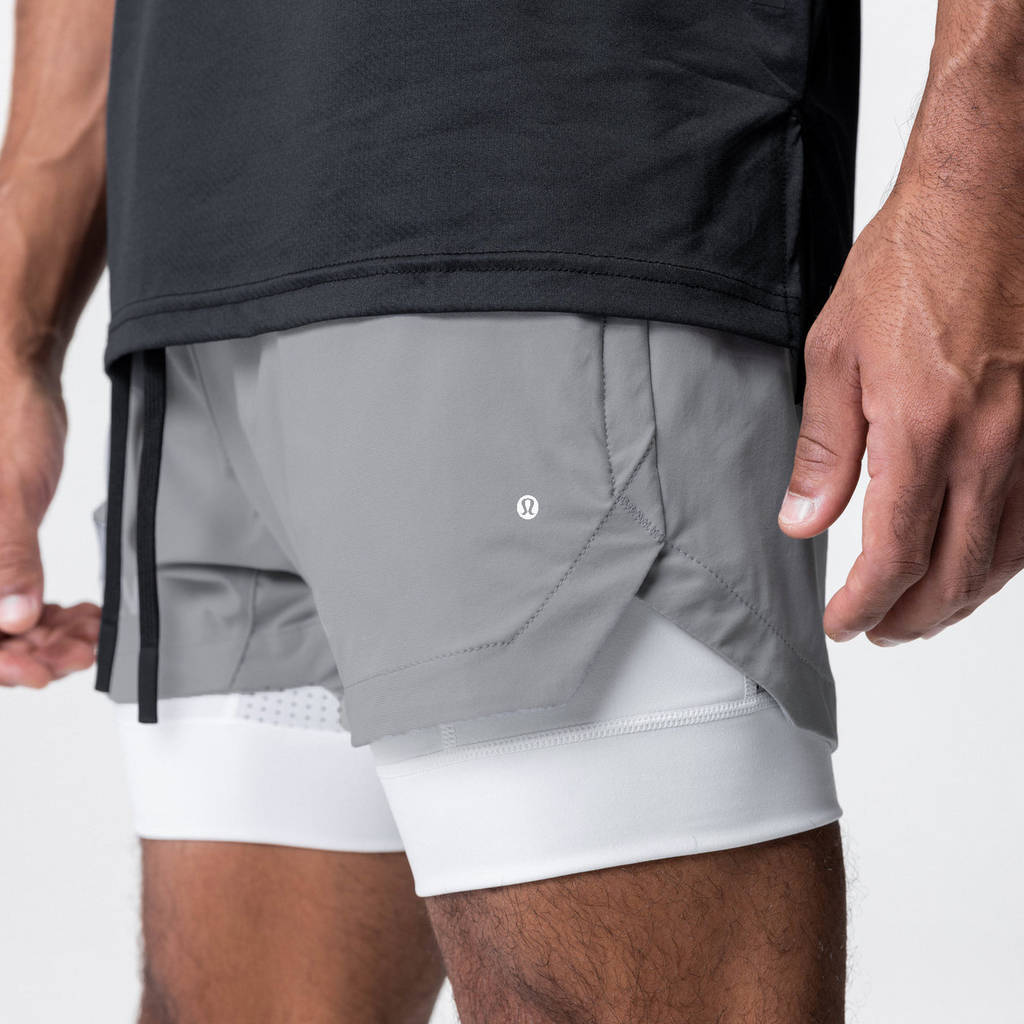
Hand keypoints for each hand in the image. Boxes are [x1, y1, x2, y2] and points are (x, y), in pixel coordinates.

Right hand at [0, 350, 91, 681]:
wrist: (16, 382)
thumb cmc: (6, 421)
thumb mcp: (7, 493)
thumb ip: (6, 558)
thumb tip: (9, 619)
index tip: (41, 670)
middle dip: (32, 649)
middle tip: (80, 649)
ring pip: (1, 618)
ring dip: (46, 634)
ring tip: (89, 633)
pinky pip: (13, 595)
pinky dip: (49, 611)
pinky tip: (81, 615)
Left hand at [777, 168, 1023, 645]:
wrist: (993, 191)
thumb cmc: (912, 259)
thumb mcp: (835, 352)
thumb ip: (825, 448)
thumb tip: (804, 520)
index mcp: (925, 430)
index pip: (895, 557)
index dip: (864, 605)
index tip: (841, 623)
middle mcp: (994, 445)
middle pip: (958, 573)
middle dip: (913, 616)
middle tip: (879, 630)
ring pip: (1010, 555)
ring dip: (964, 596)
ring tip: (924, 609)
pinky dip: (1010, 555)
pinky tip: (982, 559)